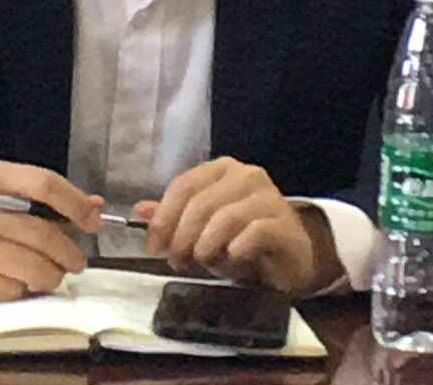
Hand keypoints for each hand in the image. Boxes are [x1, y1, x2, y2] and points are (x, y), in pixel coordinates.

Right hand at [0, 160, 103, 300]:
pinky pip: (13, 291)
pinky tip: (18, 280)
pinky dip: (24, 289)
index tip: (92, 221)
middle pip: (44, 235)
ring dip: (52, 276)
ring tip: (51, 273)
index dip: (76, 204)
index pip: (44, 184)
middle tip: (76, 261)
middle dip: (71, 253)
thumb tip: (95, 207)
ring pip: (34, 269)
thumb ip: (42, 195)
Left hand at [133, 156, 342, 295]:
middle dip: (182, 237)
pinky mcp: (283, 224)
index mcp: (222, 169)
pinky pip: (253, 234)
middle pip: (201, 203)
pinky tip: (234, 260)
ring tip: (204, 262)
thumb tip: (140, 210)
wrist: (292, 256)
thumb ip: (174, 217)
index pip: (184, 185)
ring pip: (225, 218)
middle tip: (177, 261)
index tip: (153, 246)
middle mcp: (246, 175)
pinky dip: (236, 251)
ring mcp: (268, 197)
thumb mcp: (204, 227)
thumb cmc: (243, 239)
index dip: (164, 217)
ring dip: (207, 246)